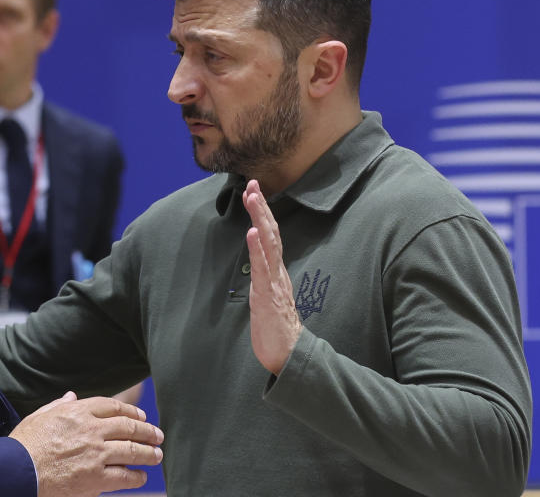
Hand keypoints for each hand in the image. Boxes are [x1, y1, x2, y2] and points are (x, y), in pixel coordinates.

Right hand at [9, 391, 163, 496]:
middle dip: (148, 431)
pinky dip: (136, 476)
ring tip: (157, 455)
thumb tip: (71, 396)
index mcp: (78, 412)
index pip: (113, 406)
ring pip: (132, 450)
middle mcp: (92, 430)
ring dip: (148, 453)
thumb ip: (58, 405)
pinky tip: (141, 476)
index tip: (141, 417)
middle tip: (158, 435)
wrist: (17, 472)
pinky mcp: (95, 478)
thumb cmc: (23, 445)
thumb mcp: (38, 417)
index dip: (131, 412)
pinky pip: (124, 476)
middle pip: (129, 427)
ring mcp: (96, 454)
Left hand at [242, 179, 303, 375]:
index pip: (271, 237)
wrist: (288, 356)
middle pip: (271, 233)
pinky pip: (262, 268)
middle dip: (261, 207)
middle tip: (252, 183)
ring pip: (268, 244)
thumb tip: (259, 265)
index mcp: (276, 272)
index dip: (263, 213)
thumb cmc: (277, 330)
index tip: (254, 191)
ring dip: (260, 218)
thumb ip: (266, 280)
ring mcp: (274, 282)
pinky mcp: (267, 296)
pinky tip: (251, 232)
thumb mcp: (268, 298)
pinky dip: (257, 248)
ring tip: (253, 197)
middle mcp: (277, 272)